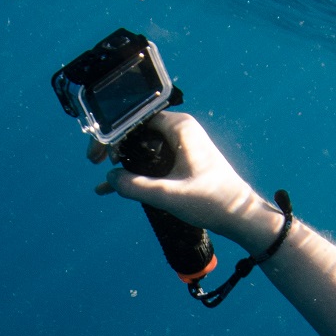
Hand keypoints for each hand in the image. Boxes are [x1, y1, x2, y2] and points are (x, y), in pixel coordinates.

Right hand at [91, 111, 282, 249]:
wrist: (240, 216)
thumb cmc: (213, 202)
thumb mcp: (169, 196)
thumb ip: (136, 186)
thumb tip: (109, 178)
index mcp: (180, 127)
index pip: (136, 119)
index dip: (112, 135)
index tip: (99, 155)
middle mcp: (180, 130)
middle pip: (136, 129)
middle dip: (113, 146)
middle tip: (95, 162)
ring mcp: (181, 144)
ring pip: (141, 146)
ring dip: (122, 160)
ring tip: (103, 178)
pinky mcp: (181, 159)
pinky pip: (151, 159)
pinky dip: (135, 170)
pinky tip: (114, 187)